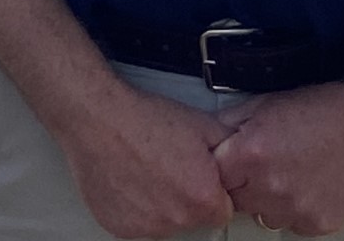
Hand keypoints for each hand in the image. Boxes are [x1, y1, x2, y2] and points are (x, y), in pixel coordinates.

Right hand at [51, 85, 234, 238]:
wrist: (95, 116)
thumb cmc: (144, 118)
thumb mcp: (202, 125)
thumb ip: (231, 150)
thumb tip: (247, 161)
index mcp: (203, 200)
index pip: (220, 209)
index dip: (208, 188)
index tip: (192, 171)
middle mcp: (177, 220)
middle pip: (191, 217)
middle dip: (183, 196)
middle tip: (165, 165)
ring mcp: (146, 227)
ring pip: (164, 221)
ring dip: (158, 203)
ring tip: (142, 169)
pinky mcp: (118, 227)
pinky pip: (136, 222)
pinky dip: (133, 206)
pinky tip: (126, 179)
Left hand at [212, 82, 343, 234]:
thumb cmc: (313, 110)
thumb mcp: (261, 106)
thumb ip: (228, 125)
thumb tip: (205, 140)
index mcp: (250, 155)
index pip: (213, 177)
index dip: (222, 169)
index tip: (232, 163)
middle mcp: (271, 186)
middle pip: (237, 201)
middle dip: (243, 186)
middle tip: (264, 167)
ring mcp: (297, 209)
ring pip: (265, 216)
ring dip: (270, 201)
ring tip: (289, 175)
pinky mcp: (320, 224)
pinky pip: (294, 225)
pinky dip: (296, 210)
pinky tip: (309, 187)